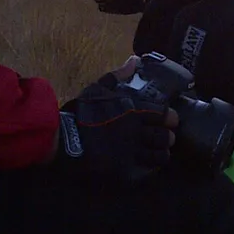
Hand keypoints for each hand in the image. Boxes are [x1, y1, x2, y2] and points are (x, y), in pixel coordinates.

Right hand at [55, 60, 177, 182]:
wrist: (63, 140)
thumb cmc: (80, 113)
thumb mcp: (97, 89)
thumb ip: (117, 76)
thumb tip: (134, 61)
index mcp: (132, 111)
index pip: (164, 115)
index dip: (170, 118)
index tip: (169, 121)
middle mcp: (136, 132)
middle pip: (165, 137)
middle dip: (168, 138)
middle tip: (165, 139)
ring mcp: (131, 153)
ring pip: (160, 156)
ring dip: (161, 154)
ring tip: (157, 154)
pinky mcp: (124, 172)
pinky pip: (147, 172)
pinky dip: (150, 169)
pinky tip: (145, 166)